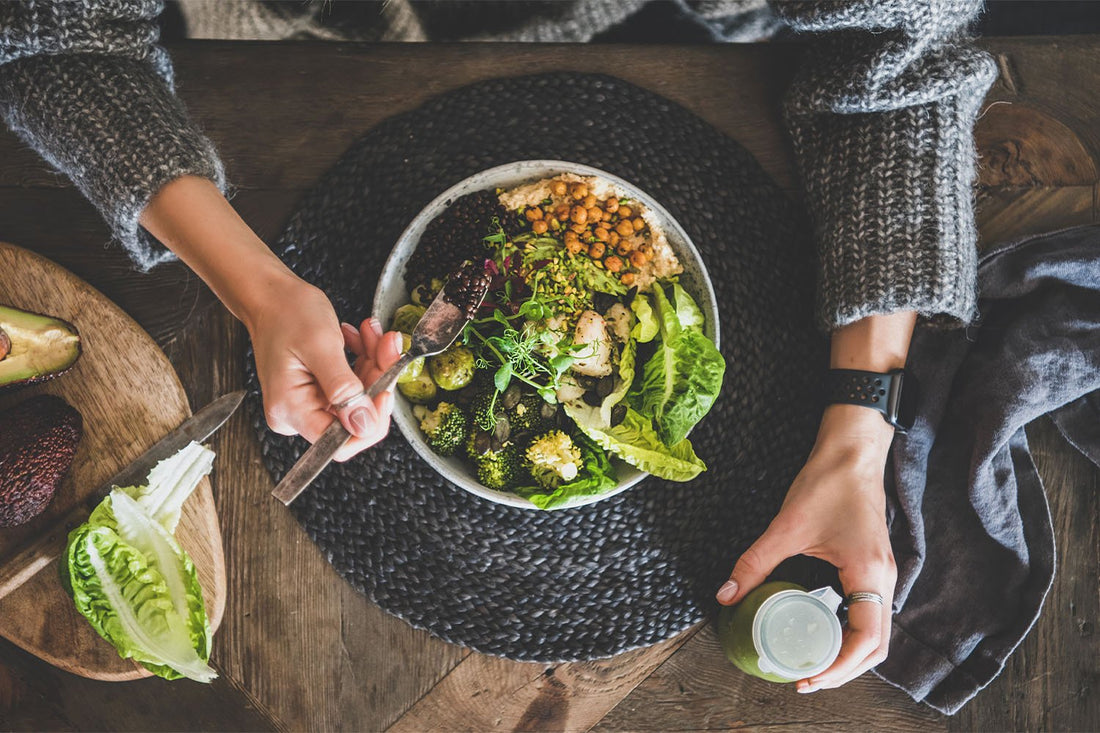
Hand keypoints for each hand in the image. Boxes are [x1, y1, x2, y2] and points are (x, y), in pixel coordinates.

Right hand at [248, 274, 401, 461]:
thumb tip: (363, 427)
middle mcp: (297, 414)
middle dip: (377, 379)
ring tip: (372, 332)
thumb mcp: (320, 347)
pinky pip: (354, 385)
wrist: (272, 294)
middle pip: (355, 417)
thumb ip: (343, 389)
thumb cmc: (286, 312)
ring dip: (373, 363)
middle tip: (386, 344)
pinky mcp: (319, 391)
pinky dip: (364, 360)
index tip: (387, 389)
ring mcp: (309, 402)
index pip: (338, 443)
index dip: (370, 422)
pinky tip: (360, 337)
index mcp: (291, 410)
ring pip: (360, 397)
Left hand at [716, 405, 897, 692]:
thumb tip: (726, 594)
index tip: (808, 678)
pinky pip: (869, 612)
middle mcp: (884, 580)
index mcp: (868, 575)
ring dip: (848, 655)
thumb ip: (755, 562)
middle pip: (876, 647)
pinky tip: (820, 631)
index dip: (839, 668)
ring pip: (875, 632)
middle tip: (807, 680)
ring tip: (813, 664)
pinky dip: (849, 632)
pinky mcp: (873, 567)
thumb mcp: (786, 525)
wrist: (852, 451)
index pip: (866, 641)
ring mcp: (882, 574)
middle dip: (844, 670)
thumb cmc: (828, 483)